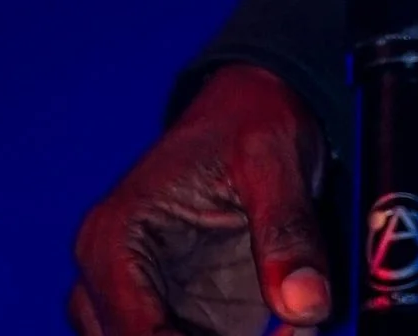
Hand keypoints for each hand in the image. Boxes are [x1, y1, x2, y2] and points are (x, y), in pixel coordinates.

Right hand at [69, 65, 331, 335]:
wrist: (253, 105)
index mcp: (114, 241)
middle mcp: (110, 281)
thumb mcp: (274, 165)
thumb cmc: (250, 121)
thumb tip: (307, 307)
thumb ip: (287, 235)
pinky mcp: (173, 315)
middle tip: (293, 329)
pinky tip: (287, 326)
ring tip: (292, 325)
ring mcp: (138, 302)